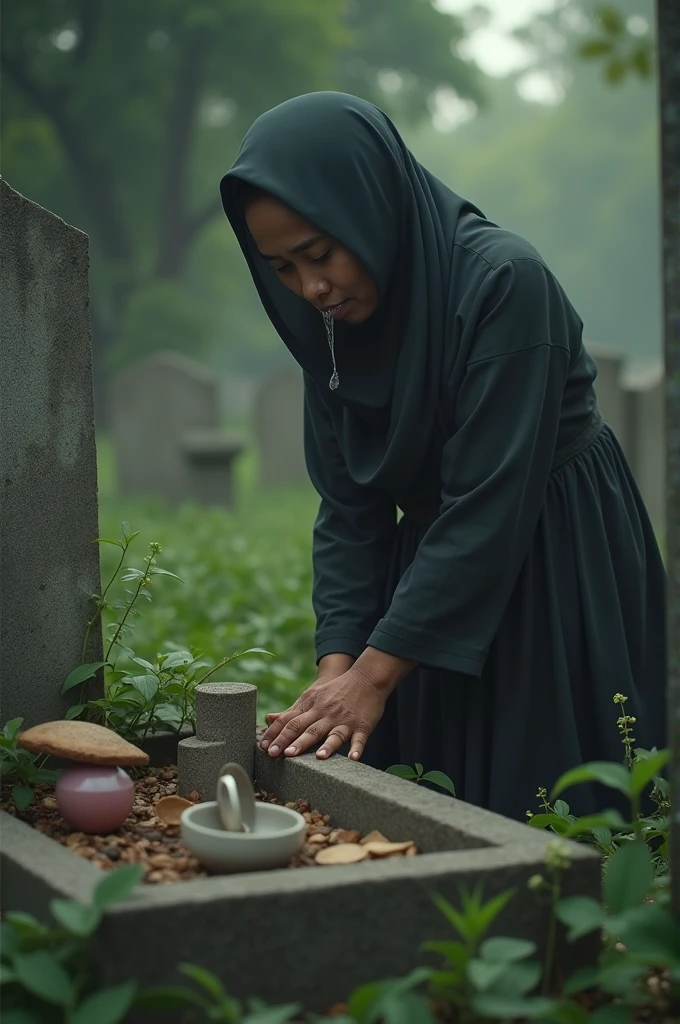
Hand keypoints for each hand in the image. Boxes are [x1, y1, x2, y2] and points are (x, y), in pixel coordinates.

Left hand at [259, 649, 414, 761]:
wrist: (365, 678)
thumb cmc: (335, 691)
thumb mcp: (312, 696)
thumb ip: (292, 710)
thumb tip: (269, 718)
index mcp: (311, 706)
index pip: (289, 720)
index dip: (275, 734)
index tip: (263, 747)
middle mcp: (325, 713)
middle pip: (306, 728)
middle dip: (291, 741)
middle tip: (277, 754)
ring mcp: (343, 719)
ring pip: (332, 734)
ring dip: (325, 746)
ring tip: (317, 757)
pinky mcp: (361, 725)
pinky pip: (359, 738)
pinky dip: (356, 748)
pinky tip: (353, 758)